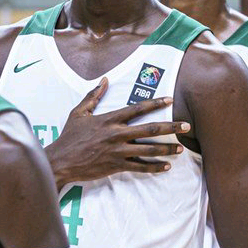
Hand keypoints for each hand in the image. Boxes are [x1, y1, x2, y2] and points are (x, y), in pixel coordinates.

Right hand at [45, 78, 190, 187]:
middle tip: (187, 126)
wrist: (60, 160)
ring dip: (167, 148)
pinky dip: (154, 167)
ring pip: (148, 150)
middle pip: (150, 129)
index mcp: (110, 119)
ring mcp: (118, 151)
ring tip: (180, 148)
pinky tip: (166, 166)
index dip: (155, 103)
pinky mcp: (116, 166)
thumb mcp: (79, 113)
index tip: (170, 100)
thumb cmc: (69, 137)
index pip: (137, 108)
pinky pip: (140, 167)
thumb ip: (93, 96)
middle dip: (171, 127)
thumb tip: (104, 80)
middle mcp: (117, 134)